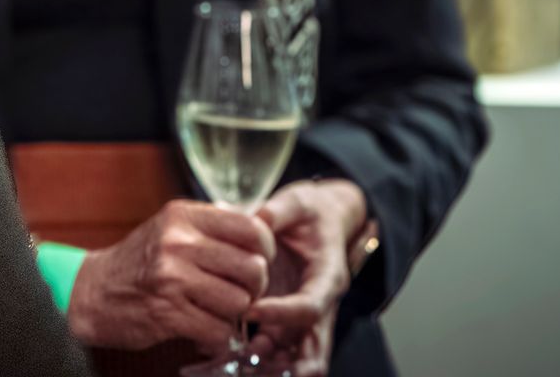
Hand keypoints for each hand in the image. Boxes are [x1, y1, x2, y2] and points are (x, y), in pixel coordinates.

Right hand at [67, 199, 273, 351]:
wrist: (92, 292)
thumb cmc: (138, 262)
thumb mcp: (170, 228)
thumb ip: (210, 227)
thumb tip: (260, 231)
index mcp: (183, 217)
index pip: (250, 228)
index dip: (265, 249)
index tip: (259, 260)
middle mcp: (178, 243)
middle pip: (252, 268)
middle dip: (255, 287)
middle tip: (241, 292)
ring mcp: (172, 278)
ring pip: (239, 302)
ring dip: (234, 314)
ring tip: (219, 311)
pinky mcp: (167, 314)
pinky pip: (218, 330)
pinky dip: (218, 336)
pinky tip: (206, 329)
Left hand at [244, 179, 367, 376]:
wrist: (323, 219)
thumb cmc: (311, 212)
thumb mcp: (298, 200)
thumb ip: (278, 209)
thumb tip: (258, 217)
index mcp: (327, 275)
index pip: (311, 306)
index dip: (282, 313)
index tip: (250, 310)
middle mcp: (320, 302)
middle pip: (315, 347)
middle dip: (293, 366)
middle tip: (256, 368)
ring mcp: (305, 316)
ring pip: (298, 355)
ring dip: (273, 365)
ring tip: (240, 367)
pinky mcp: (289, 320)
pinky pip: (281, 349)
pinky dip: (262, 359)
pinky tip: (232, 360)